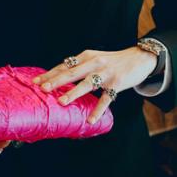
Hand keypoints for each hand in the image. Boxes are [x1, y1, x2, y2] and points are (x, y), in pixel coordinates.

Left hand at [32, 47, 157, 124]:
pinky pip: (106, 99)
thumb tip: (59, 77)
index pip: (65, 65)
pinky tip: (90, 120)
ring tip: (62, 102)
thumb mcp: (95, 58)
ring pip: (87, 84)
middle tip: (43, 88)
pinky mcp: (117, 83)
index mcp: (87, 56)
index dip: (51, 73)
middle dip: (56, 81)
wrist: (139, 58)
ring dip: (74, 93)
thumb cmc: (113, 60)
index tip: (36, 81)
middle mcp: (95, 62)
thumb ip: (81, 66)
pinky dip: (98, 110)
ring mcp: (106, 73)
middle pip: (72, 72)